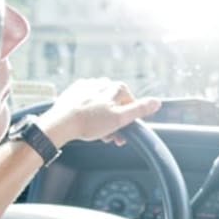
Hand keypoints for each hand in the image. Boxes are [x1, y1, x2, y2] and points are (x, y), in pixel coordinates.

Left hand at [36, 78, 160, 147]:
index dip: (127, 122)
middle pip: (115, 105)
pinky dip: (88, 113)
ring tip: (95, 132)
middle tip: (107, 136)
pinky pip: (88, 103)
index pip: (131, 106)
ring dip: (102, 119)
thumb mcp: (120, 119)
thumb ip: (140, 109)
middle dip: (114, 122)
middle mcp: (104, 82)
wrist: (61, 123)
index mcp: (117, 87)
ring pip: (101, 104)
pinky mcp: (75, 91)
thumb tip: (157, 102)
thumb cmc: (90, 122)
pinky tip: (84, 122)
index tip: (121, 133)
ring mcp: (88, 85)